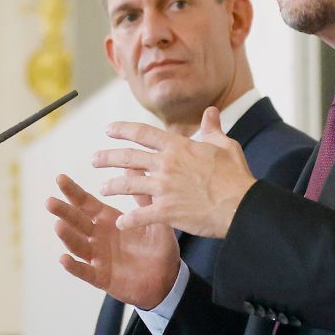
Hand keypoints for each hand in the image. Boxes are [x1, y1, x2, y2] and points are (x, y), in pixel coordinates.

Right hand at [46, 173, 181, 309]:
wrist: (168, 280)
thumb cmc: (159, 248)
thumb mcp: (154, 220)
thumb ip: (143, 198)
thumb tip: (135, 167)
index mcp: (108, 220)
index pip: (86, 203)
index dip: (73, 191)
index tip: (60, 178)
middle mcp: (98, 237)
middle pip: (77, 221)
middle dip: (63, 211)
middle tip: (50, 201)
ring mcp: (98, 257)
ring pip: (78, 245)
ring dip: (67, 235)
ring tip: (58, 225)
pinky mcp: (101, 277)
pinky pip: (85, 271)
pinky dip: (74, 266)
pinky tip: (64, 259)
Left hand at [92, 107, 254, 239]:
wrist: (241, 205)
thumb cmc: (235, 176)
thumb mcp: (225, 146)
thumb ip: (212, 128)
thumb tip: (211, 111)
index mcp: (178, 147)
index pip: (143, 133)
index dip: (123, 129)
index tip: (108, 129)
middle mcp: (166, 165)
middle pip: (128, 158)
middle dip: (107, 158)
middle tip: (94, 160)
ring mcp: (164, 188)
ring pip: (128, 185)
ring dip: (113, 186)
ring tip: (102, 188)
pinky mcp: (167, 211)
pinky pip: (141, 215)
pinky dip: (129, 220)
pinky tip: (121, 223)